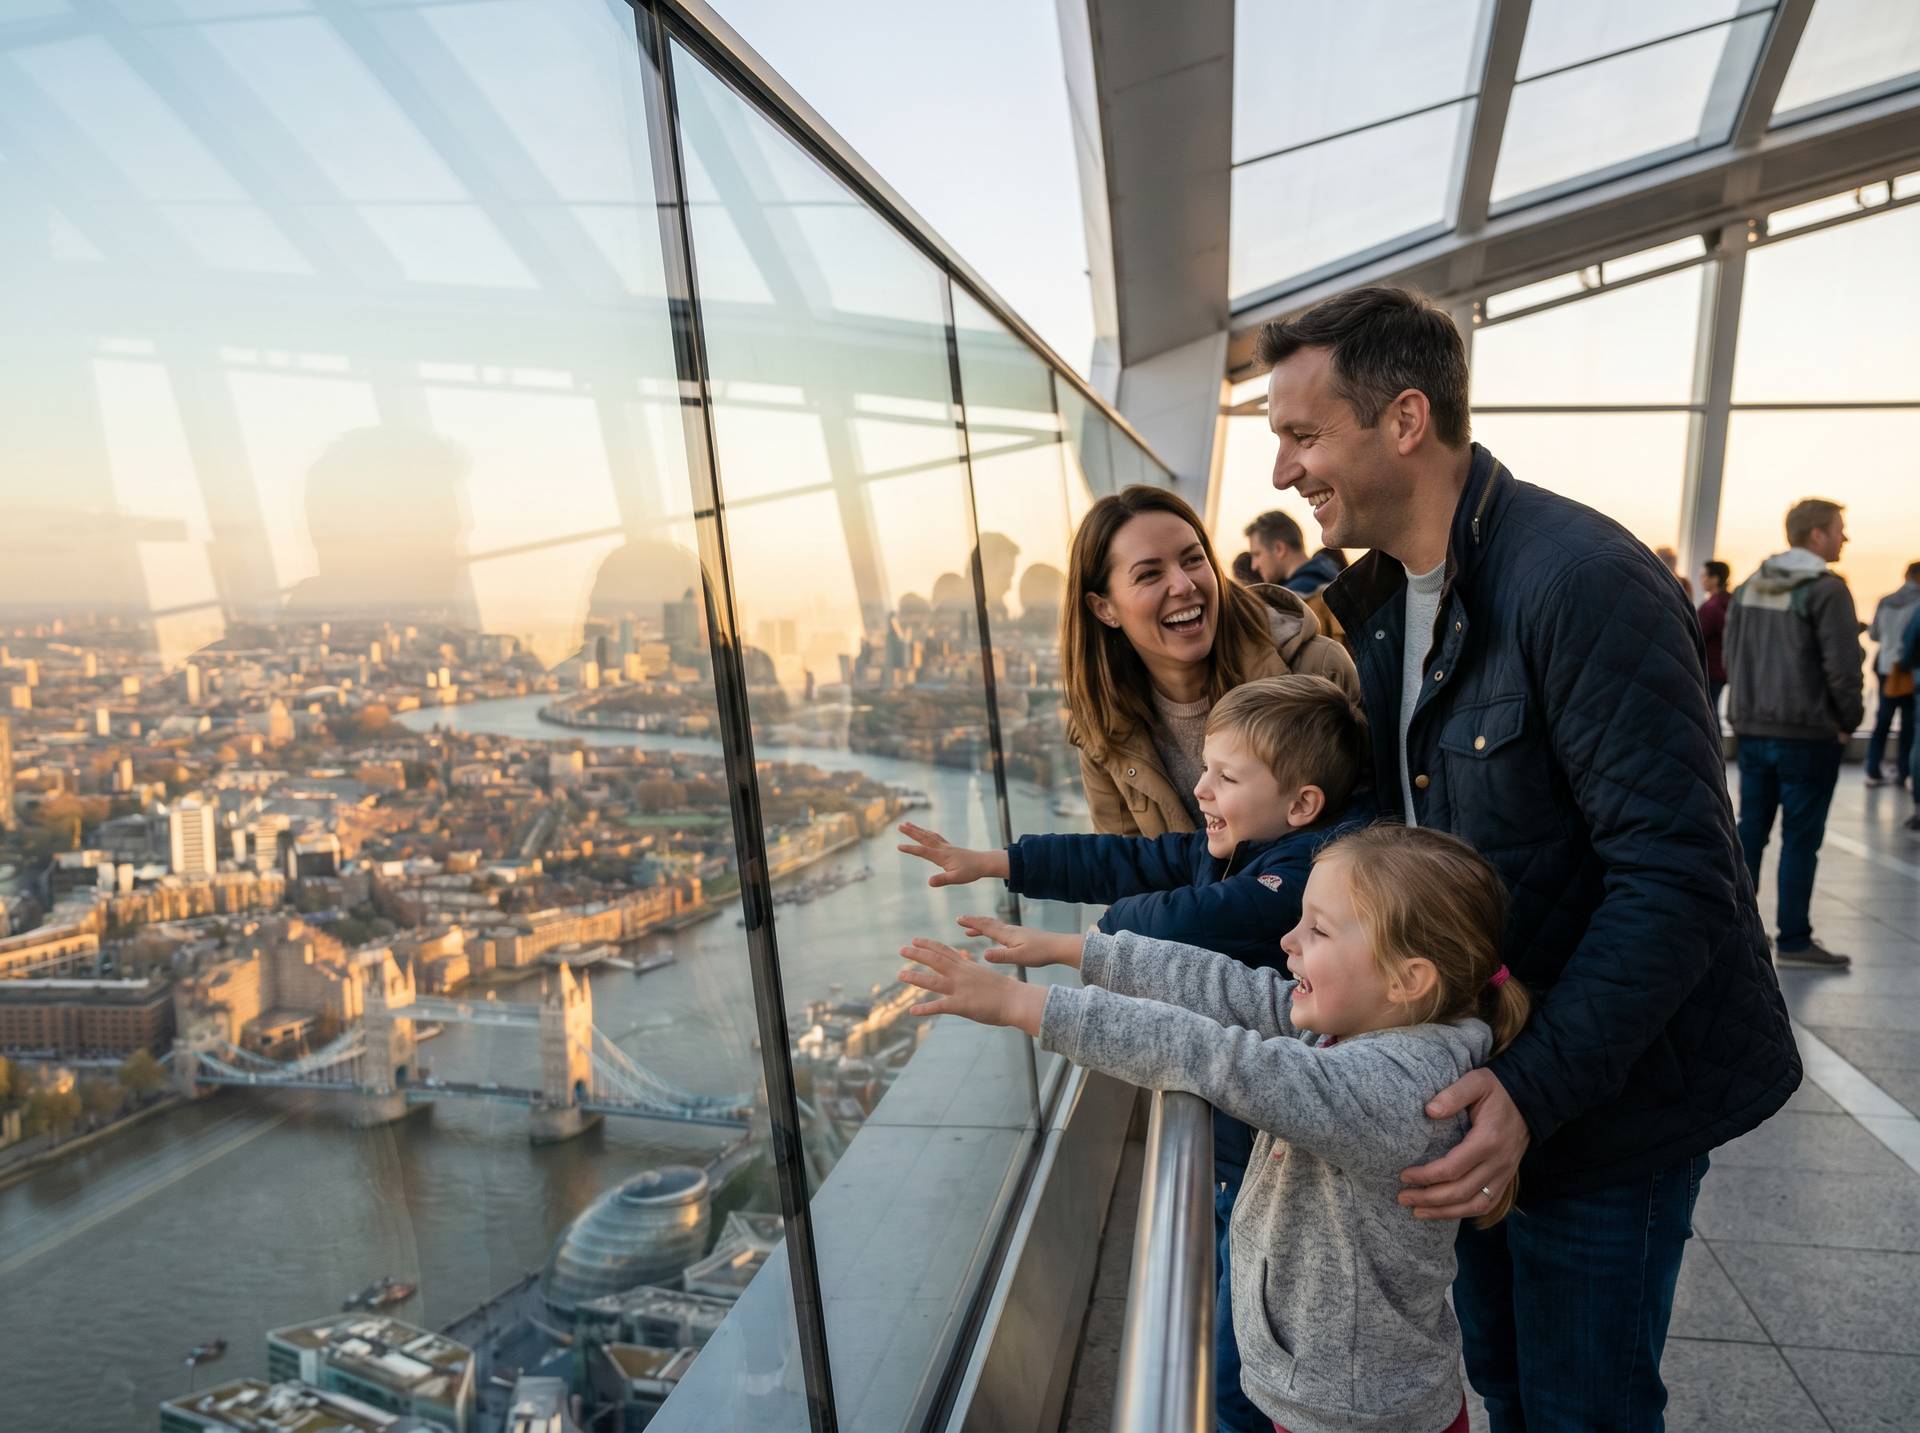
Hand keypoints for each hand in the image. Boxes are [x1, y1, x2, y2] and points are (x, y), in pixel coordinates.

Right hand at [897, 821, 1007, 886]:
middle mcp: (942, 848)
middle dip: (911, 832)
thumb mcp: (956, 879)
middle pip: (924, 838)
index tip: (899, 846)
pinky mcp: (949, 847)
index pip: (923, 851)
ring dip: (917, 830)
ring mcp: (946, 846)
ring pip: (929, 835)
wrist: (984, 863)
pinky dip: (927, 832)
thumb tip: (929, 882)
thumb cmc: (971, 871)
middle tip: (899, 825)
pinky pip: (935, 837)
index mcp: (942, 856)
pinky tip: (924, 832)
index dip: (910, 849)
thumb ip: (942, 880)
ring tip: (907, 824)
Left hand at [899, 937, 1047, 1034]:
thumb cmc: (1005, 991)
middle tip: (901, 950)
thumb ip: (971, 971)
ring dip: (915, 977)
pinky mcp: (961, 1005)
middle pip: (935, 960)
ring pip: (933, 981)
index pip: (945, 951)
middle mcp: (961, 974)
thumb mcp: (985, 975)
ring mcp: (960, 989)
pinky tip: (912, 1011)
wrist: (1017, 1000)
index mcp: (967, 967)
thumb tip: (965, 966)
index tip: (915, 940)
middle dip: (917, 954)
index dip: (928, 945)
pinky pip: (939, 1006)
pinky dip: (925, 1009)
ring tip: (900, 975)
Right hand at [955, 914, 1083, 969]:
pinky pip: (1001, 931)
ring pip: (994, 926)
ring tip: (971, 930)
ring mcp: (1016, 932)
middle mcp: (1010, 930)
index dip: (971, 923)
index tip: (959, 919)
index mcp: (1007, 935)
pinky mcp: (1021, 936)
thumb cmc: (1040, 953)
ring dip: (981, 927)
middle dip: (973, 922)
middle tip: (960, 920)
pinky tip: (994, 937)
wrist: (1058, 947)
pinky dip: (992, 931)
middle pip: (988, 923)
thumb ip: (1001, 956)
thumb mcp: (1019, 957)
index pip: (986, 927)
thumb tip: (984, 954)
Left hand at [1397, 1069, 1530, 1220]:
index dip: (1426, 1176)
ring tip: (1418, 1212)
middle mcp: (1498, 1162)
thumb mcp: (1476, 1082)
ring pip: (1475, 1205)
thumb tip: (1429, 1111)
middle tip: (1403, 1197)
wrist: (1530, 1100)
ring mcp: (1505, 1174)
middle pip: (1460, 1191)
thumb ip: (1453, 1095)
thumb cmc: (1497, 1090)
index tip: (1404, 1175)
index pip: (1452, 1168)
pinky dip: (1465, 1213)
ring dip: (1445, 1212)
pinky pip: (1488, 1205)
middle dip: (1429, 1199)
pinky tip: (1446, 1213)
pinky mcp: (1507, 1179)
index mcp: (1488, 1140)